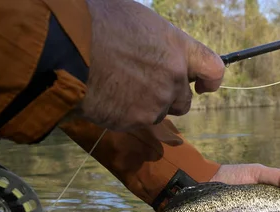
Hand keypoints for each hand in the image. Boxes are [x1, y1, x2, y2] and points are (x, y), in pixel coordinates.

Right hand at [80, 0, 223, 131]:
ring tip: (119, 86)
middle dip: (169, 96)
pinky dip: (125, 114)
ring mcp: (156, 102)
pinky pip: (136, 122)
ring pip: (159, 113)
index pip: (214, 70)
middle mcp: (173, 78)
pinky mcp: (136, 120)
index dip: (210, 80)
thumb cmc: (97, 22)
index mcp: (178, 48)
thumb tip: (157, 50)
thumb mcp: (137, 20)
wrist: (65, 47)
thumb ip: (158, 42)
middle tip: (143, 84)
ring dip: (145, 106)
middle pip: (184, 100)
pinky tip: (107, 96)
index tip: (203, 86)